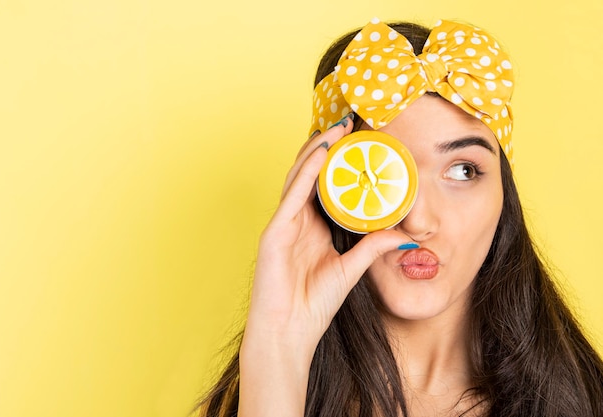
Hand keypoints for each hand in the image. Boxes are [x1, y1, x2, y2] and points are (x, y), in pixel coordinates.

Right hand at [242, 116, 414, 357]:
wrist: (289, 333)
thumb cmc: (312, 305)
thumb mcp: (352, 269)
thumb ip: (373, 247)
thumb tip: (406, 233)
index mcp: (313, 227)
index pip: (325, 186)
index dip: (339, 163)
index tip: (360, 142)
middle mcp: (297, 220)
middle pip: (310, 174)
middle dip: (327, 148)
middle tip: (348, 124)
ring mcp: (283, 224)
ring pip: (298, 177)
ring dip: (317, 151)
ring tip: (337, 129)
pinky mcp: (274, 231)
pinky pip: (292, 194)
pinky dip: (307, 172)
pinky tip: (322, 153)